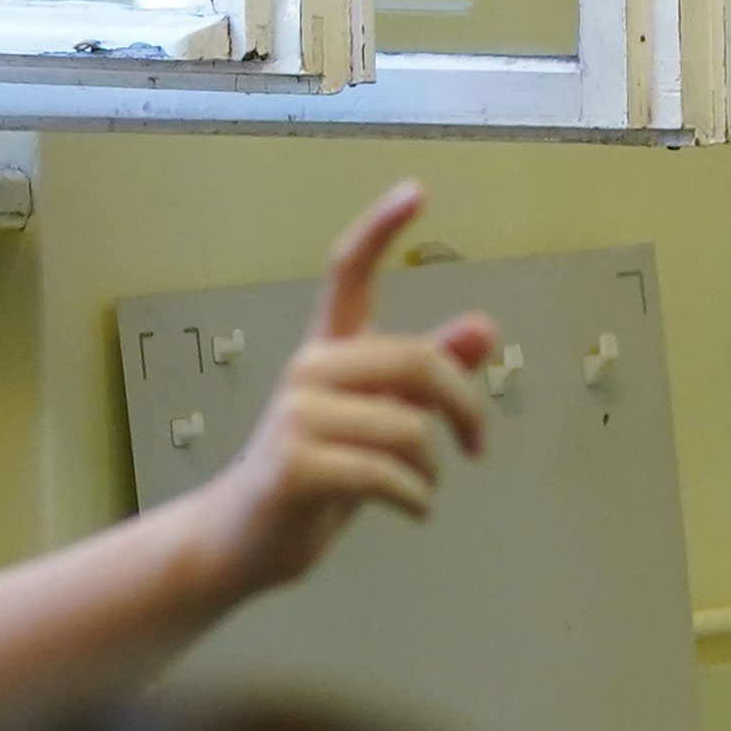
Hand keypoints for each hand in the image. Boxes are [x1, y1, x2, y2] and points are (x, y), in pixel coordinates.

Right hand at [190, 186, 500, 599]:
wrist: (244, 540)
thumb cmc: (320, 476)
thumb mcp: (382, 422)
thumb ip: (430, 377)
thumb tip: (486, 327)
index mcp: (328, 352)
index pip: (349, 273)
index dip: (381, 229)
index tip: (418, 190)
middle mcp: (309, 372)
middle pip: (415, 360)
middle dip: (465, 406)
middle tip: (478, 446)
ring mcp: (295, 417)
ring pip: (409, 429)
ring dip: (433, 470)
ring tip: (419, 489)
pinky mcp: (293, 465)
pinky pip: (388, 475)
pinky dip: (417, 498)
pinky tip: (414, 510)